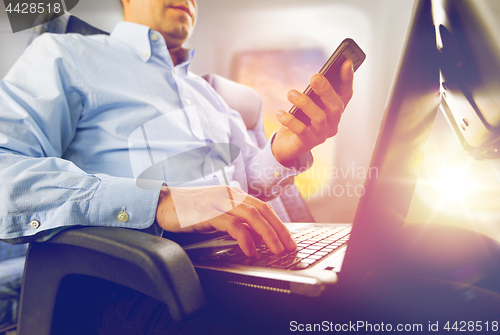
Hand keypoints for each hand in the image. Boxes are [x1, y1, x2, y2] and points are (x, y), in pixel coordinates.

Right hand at [155, 185, 296, 255]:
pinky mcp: (207, 212)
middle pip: (262, 211)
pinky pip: (232, 225)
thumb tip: (256, 237)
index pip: (263, 208)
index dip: (278, 224)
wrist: (163, 204)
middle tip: (289, 247)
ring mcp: (218, 202)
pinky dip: (245, 238)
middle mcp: (229, 195)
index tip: (289, 240)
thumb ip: (235, 221)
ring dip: (268, 235)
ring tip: (277, 250)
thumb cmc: (189, 210)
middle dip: (279, 230)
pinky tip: (250, 250)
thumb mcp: (217, 214)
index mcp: (234, 194)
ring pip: (252, 217)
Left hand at [272, 59, 353, 164]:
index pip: (346, 94)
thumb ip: (314, 92)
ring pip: (319, 118)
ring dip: (305, 103)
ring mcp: (321, 135)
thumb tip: (317, 78)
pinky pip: (301, 130)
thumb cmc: (300, 119)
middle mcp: (332, 123)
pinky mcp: (307, 143)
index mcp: (334, 110)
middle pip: (336, 106)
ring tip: (291, 94)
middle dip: (326, 90)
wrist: (287, 145)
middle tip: (315, 77)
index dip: (348, 79)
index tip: (346, 62)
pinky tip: (280, 112)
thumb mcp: (308, 103)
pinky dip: (290, 120)